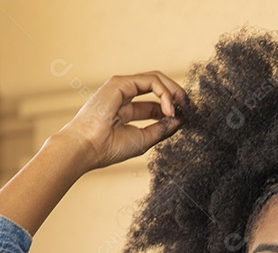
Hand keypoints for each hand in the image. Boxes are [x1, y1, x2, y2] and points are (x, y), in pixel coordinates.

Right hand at [55, 71, 189, 171]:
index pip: (156, 104)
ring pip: (156, 79)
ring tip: (183, 107)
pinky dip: (164, 94)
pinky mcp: (120, 83)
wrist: (87, 148)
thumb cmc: (108, 148)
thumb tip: (180, 120)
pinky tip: (169, 109)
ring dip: (174, 92)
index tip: (187, 119)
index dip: (174, 109)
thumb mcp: (143, 139)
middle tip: (191, 108)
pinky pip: (151, 81)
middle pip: (158, 87)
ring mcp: (121, 87)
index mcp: (126, 110)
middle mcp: (124, 96)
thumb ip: (161, 129)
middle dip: (177, 95)